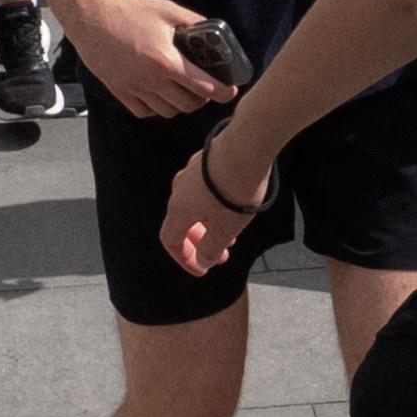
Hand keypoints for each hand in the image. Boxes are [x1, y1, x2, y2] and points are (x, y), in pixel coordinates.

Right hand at [63, 0, 227, 120]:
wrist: (91, 17)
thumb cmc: (129, 11)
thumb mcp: (168, 10)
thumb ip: (195, 22)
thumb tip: (215, 34)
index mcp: (166, 61)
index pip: (203, 87)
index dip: (222, 92)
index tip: (229, 92)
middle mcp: (150, 80)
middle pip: (188, 104)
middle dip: (203, 99)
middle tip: (205, 88)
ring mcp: (133, 89)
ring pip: (168, 112)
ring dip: (180, 104)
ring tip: (183, 91)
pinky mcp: (119, 92)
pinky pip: (145, 112)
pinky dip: (156, 108)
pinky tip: (160, 94)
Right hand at [160, 138, 273, 277]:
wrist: (246, 147)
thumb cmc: (234, 191)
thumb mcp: (224, 230)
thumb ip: (210, 250)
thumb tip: (203, 261)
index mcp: (178, 209)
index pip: (170, 240)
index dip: (184, 259)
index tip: (202, 269)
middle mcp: (179, 190)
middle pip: (182, 223)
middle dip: (200, 242)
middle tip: (222, 254)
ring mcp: (191, 172)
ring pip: (194, 205)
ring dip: (209, 223)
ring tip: (232, 232)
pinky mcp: (206, 160)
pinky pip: (204, 190)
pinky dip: (215, 205)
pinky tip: (234, 205)